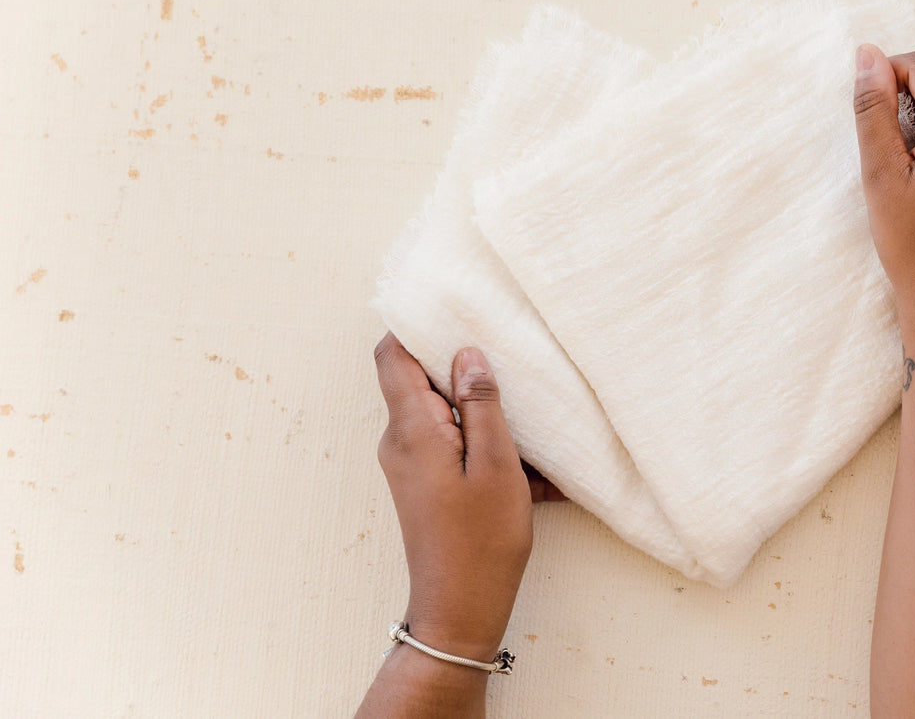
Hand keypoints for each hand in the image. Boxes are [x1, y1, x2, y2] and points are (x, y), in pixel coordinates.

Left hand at [373, 333, 544, 661]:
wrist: (460, 608)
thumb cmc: (481, 541)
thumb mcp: (497, 465)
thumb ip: (481, 405)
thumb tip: (467, 354)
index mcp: (411, 430)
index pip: (393, 356)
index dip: (415, 325)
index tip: (451, 306)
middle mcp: (399, 441)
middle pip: (417, 378)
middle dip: (459, 364)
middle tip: (503, 350)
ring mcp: (409, 463)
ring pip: (438, 410)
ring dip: (477, 407)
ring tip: (521, 408)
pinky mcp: (424, 482)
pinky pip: (449, 440)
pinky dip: (481, 439)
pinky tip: (520, 457)